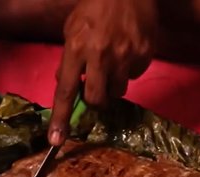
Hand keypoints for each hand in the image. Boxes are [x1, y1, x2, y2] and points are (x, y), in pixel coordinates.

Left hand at [48, 0, 157, 144]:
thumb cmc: (95, 7)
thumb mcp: (72, 29)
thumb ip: (67, 59)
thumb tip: (63, 84)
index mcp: (76, 48)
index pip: (65, 90)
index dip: (60, 117)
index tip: (56, 140)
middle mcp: (100, 55)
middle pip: (96, 99)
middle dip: (96, 98)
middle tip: (98, 85)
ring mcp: (125, 57)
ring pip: (118, 92)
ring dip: (113, 83)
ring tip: (115, 60)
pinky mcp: (144, 56)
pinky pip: (134, 76)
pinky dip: (129, 69)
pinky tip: (128, 50)